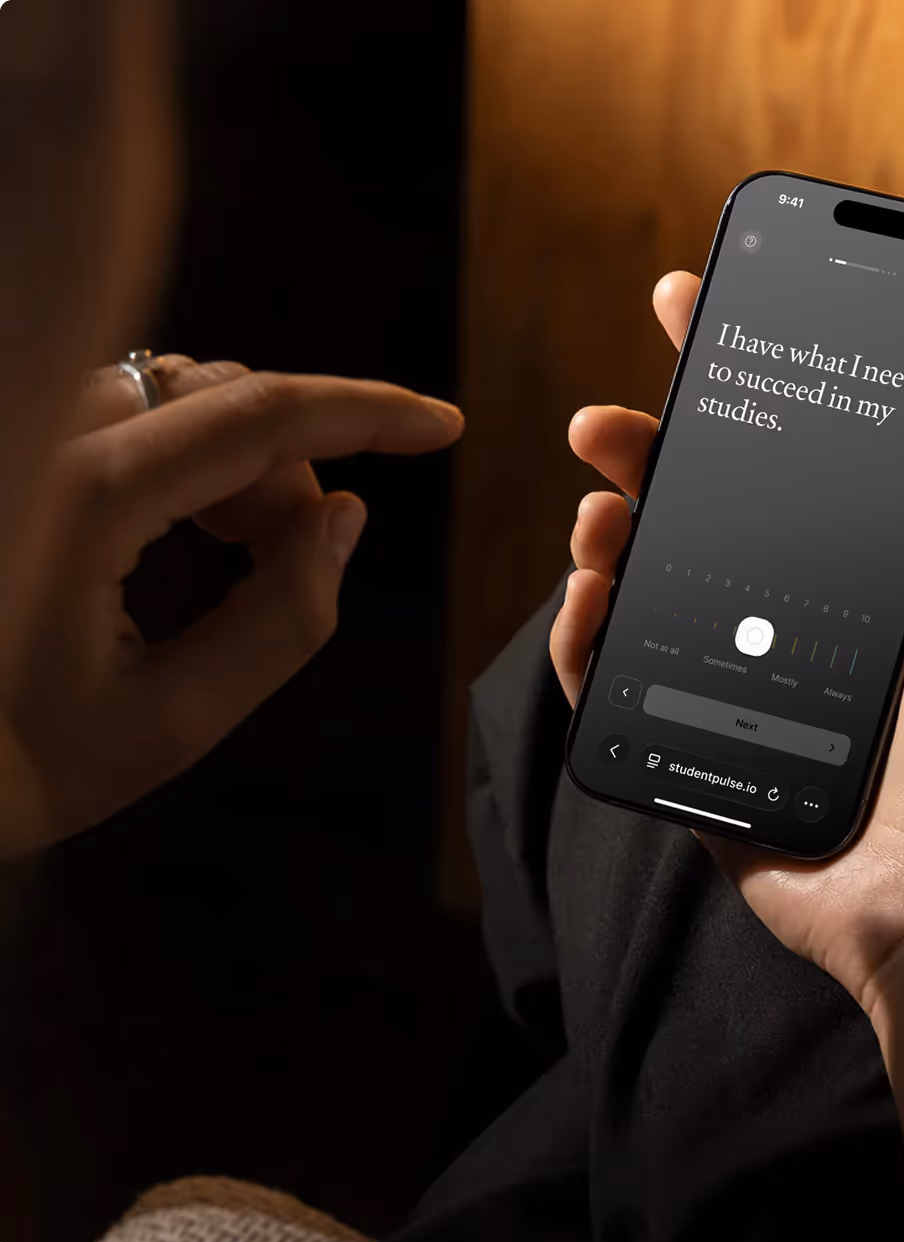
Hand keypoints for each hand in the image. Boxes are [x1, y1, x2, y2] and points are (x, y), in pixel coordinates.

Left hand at [4, 358, 461, 849]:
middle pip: (230, 398)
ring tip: (228, 563)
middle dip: (292, 473)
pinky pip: (141, 412)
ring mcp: (29, 431)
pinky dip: (195, 461)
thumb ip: (282, 619)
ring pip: (189, 399)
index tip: (444, 425)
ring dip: (242, 470)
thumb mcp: (170, 722)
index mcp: (85, 499)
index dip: (370, 413)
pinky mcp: (27, 443)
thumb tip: (344, 518)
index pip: (262, 415)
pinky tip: (186, 532)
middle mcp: (47, 435)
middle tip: (288, 569)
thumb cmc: (10, 764)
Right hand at [551, 271, 903, 1013]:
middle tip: (599, 425)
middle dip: (639, 454)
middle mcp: (786, 612)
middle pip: (693, 510)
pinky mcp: (687, 740)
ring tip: (597, 517)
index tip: (687, 313)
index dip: (728, 380)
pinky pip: (614, 677)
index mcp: (852, 568)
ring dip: (605, 535)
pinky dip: (585, 634)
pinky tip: (587, 599)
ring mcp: (730, 677)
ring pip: (642, 584)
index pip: (779, 455)